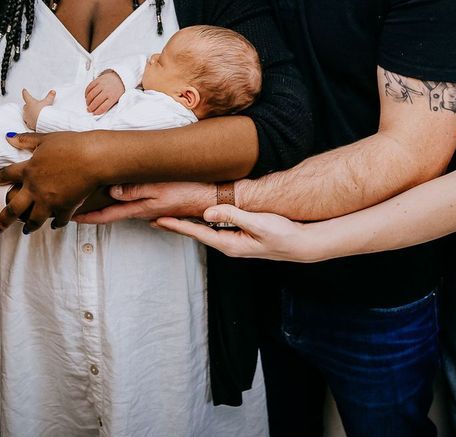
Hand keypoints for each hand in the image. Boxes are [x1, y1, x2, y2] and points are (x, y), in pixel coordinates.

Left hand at [0, 132, 103, 232]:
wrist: (93, 158)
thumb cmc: (71, 144)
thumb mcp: (46, 139)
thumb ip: (26, 139)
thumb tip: (8, 137)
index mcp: (29, 170)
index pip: (6, 175)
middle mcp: (35, 188)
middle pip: (14, 207)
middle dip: (4, 218)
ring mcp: (49, 200)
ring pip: (33, 219)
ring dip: (29, 226)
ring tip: (26, 230)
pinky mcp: (65, 207)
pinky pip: (58, 220)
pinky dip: (56, 223)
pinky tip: (54, 225)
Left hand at [21, 88, 55, 129]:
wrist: (43, 122)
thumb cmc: (43, 111)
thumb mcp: (48, 102)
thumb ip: (50, 96)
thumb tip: (52, 91)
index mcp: (30, 102)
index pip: (26, 95)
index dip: (25, 92)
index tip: (24, 90)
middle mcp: (27, 109)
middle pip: (25, 105)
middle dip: (28, 105)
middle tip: (32, 104)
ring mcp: (27, 117)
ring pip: (25, 114)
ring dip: (28, 113)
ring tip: (33, 113)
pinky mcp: (29, 123)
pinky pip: (28, 122)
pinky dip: (30, 121)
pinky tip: (33, 121)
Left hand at [73, 181, 215, 223]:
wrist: (215, 198)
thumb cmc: (190, 191)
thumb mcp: (160, 187)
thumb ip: (135, 189)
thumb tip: (111, 191)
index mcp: (140, 208)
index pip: (107, 215)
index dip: (87, 217)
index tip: (68, 218)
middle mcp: (144, 212)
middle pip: (113, 213)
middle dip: (93, 212)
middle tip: (72, 208)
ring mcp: (154, 210)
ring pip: (124, 209)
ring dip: (107, 207)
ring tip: (90, 202)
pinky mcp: (162, 205)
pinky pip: (137, 206)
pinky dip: (124, 203)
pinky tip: (121, 197)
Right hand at [85, 70, 124, 114]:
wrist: (120, 78)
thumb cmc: (118, 90)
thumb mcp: (118, 98)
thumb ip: (110, 105)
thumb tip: (98, 111)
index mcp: (114, 97)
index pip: (103, 107)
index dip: (97, 112)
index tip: (94, 113)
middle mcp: (108, 91)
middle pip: (96, 102)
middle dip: (91, 108)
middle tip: (89, 110)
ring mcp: (102, 84)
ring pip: (91, 94)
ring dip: (88, 101)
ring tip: (88, 104)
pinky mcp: (98, 79)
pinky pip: (90, 87)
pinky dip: (86, 92)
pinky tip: (87, 96)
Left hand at [154, 205, 320, 261]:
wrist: (302, 244)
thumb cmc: (283, 233)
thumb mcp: (258, 223)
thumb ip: (233, 216)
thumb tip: (207, 211)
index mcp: (229, 244)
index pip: (197, 233)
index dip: (177, 226)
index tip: (159, 220)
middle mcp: (228, 245)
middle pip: (196, 234)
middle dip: (175, 227)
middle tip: (153, 219)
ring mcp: (234, 242)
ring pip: (203, 231)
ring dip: (186, 225)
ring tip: (167, 218)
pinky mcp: (239, 238)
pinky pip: (214, 229)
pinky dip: (200, 223)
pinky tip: (196, 218)